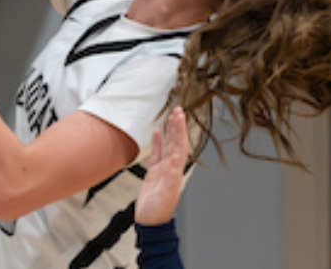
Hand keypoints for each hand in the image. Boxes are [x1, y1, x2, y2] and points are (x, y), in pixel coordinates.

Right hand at [135, 107, 189, 225]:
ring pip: (168, 145)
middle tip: (178, 110)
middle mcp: (171, 167)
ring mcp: (163, 169)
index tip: (180, 116)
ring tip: (171, 117)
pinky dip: (157, 141)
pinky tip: (156, 132)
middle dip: (177, 126)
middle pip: (176, 142)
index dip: (180, 131)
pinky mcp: (154, 172)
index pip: (180, 146)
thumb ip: (170, 175)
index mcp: (175, 171)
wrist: (150, 221)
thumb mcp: (165, 193)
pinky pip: (157, 153)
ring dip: (170, 131)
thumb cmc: (158, 210)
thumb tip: (175, 158)